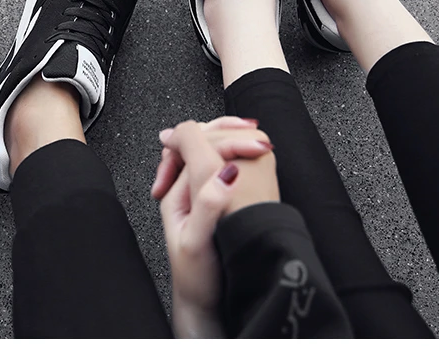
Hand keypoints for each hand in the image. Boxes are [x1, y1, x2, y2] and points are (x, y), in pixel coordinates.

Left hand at [153, 117, 279, 337]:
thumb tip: (225, 172)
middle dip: (231, 135)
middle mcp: (187, 187)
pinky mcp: (216, 200)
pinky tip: (255, 159)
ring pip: (214, 153)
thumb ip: (207, 207)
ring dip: (235, 143)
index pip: (197, 151)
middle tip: (262, 140)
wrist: (202, 303)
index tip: (254, 146)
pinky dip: (241, 158)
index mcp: (177, 192)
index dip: (226, 143)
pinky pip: (225, 167)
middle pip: (204, 144)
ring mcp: (201, 192)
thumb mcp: (197, 242)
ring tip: (260, 142)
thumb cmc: (195, 277)